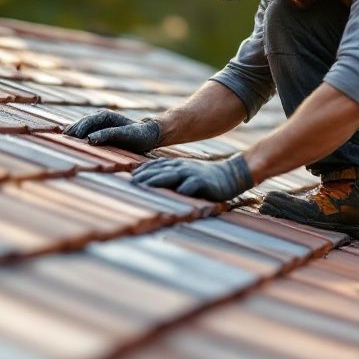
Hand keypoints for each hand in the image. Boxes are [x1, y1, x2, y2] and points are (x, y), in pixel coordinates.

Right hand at [63, 109, 161, 152]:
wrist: (148, 135)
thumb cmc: (139, 135)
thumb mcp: (126, 135)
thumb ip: (108, 135)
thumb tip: (90, 139)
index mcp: (106, 116)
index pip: (88, 121)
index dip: (79, 128)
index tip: (72, 137)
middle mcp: (100, 118)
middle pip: (81, 123)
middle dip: (72, 131)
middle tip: (61, 141)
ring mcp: (99, 125)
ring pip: (81, 128)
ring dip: (72, 135)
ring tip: (62, 143)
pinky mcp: (99, 133)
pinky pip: (85, 134)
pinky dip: (77, 138)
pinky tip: (69, 144)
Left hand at [131, 155, 253, 200]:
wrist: (230, 174)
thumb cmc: (205, 177)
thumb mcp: (186, 172)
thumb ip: (171, 174)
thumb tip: (151, 180)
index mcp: (176, 165)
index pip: (155, 166)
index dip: (142, 171)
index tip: (129, 178)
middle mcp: (181, 167)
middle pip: (159, 171)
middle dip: (144, 177)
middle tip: (130, 183)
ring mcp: (191, 174)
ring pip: (171, 176)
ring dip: (157, 180)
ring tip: (144, 186)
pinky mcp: (202, 183)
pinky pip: (191, 186)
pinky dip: (183, 189)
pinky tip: (175, 193)